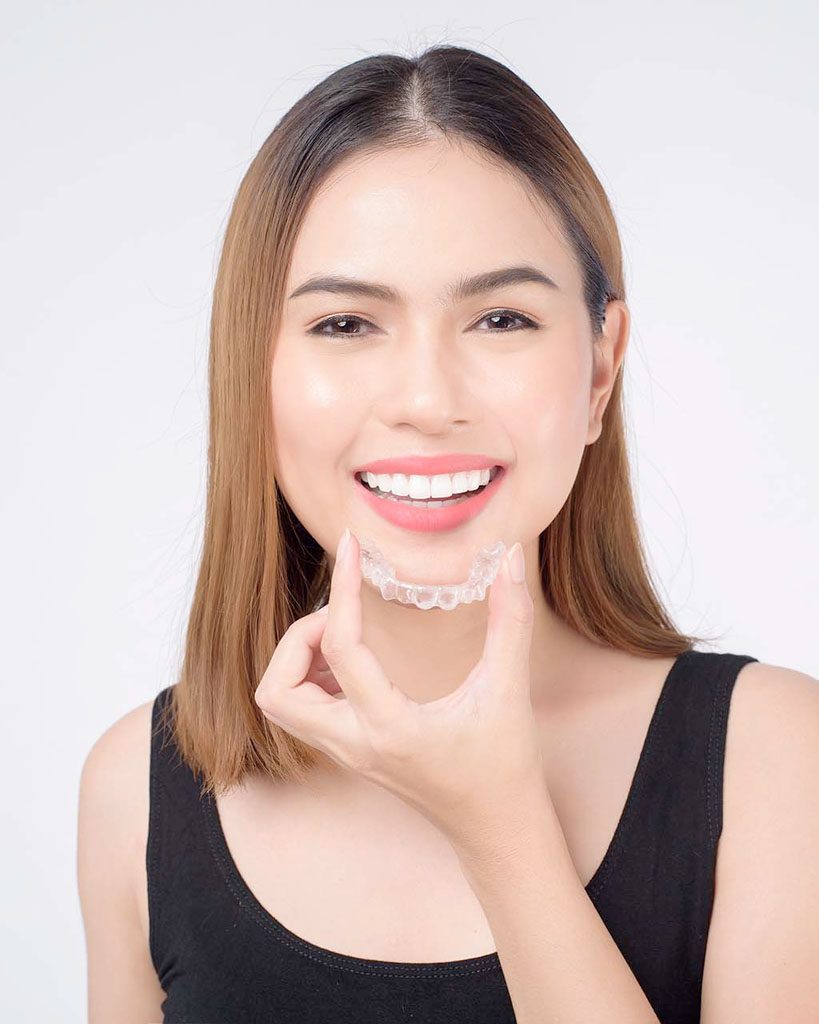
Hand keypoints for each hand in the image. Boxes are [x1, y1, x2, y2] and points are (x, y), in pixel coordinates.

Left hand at [254, 530, 546, 849]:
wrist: (497, 830)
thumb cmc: (504, 766)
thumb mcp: (509, 689)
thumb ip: (511, 620)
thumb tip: (508, 557)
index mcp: (390, 727)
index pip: (341, 648)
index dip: (342, 588)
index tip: (351, 547)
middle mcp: (355, 744)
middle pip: (276, 691)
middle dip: (297, 639)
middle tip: (343, 614)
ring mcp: (346, 754)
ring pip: (279, 705)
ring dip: (297, 660)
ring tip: (347, 634)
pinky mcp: (350, 754)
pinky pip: (301, 712)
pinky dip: (309, 677)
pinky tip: (354, 661)